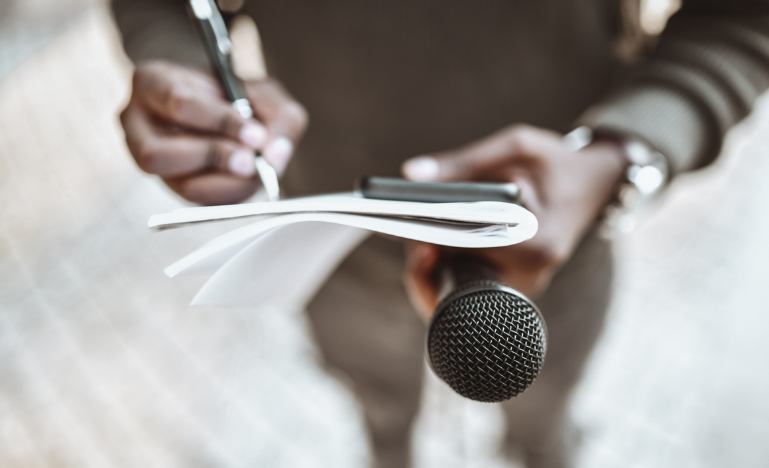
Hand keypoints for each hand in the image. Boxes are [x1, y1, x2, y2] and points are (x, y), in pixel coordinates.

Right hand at [120, 60, 307, 204]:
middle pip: (158, 154)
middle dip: (213, 158)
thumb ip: (279, 116)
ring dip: (223, 182)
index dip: (220, 122)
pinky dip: (229, 194)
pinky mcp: (172, 187)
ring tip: (253, 169)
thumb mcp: (264, 92)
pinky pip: (198, 202)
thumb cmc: (236, 94)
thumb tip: (275, 156)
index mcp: (151, 82)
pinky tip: (247, 180)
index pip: (178, 102)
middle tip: (251, 160)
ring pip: (177, 184)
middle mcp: (136, 123)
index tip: (256, 135)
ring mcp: (148, 160)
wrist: (223, 107)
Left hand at [400, 124, 626, 317]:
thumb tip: (410, 174)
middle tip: (409, 235)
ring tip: (419, 237)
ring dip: (435, 267)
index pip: (471, 250)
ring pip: (462, 290)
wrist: (595, 185)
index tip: (409, 232)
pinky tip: (436, 245)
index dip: (434, 242)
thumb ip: (464, 161)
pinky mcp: (515, 284)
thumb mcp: (516, 147)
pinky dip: (450, 267)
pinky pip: (471, 285)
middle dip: (429, 260)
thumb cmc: (556, 163)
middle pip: (462, 280)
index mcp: (537, 241)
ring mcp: (524, 284)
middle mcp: (532, 273)